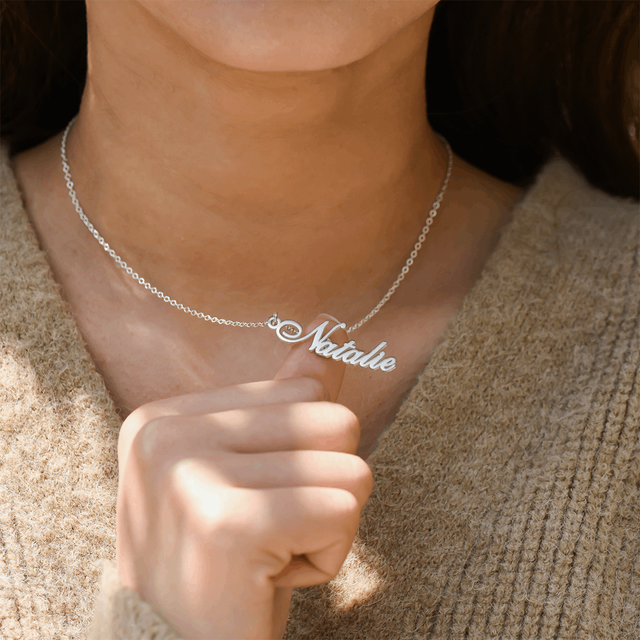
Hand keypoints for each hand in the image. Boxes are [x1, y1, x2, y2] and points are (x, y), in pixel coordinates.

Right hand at [115, 315, 373, 638]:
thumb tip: (333, 327)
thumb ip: (288, 393)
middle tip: (269, 532)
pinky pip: (341, 510)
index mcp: (165, 414)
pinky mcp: (229, 525)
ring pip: (348, 467)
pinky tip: (274, 579)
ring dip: (327, 525)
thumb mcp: (246, 466)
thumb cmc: (221, 558)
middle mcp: (167, 434)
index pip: (303, 390)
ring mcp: (191, 476)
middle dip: (323, 486)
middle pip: (333, 420)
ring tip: (270, 555)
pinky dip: (329, 555)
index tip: (248, 500)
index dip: (301, 456)